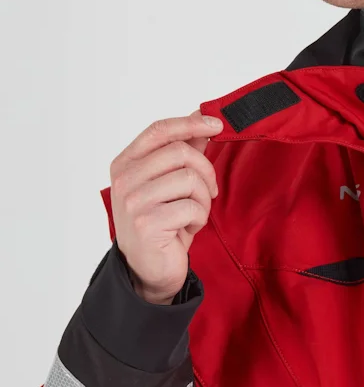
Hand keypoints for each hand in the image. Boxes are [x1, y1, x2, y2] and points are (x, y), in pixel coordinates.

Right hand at [108, 110, 223, 303]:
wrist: (149, 269)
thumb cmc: (162, 221)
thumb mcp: (172, 182)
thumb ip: (183, 150)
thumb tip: (200, 117)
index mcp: (125, 163)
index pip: (160, 130)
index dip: (191, 124)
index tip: (217, 125)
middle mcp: (124, 180)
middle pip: (181, 152)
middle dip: (206, 171)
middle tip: (209, 191)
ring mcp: (133, 202)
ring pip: (190, 179)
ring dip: (203, 199)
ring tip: (194, 213)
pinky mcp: (146, 224)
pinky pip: (192, 207)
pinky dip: (200, 218)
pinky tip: (187, 229)